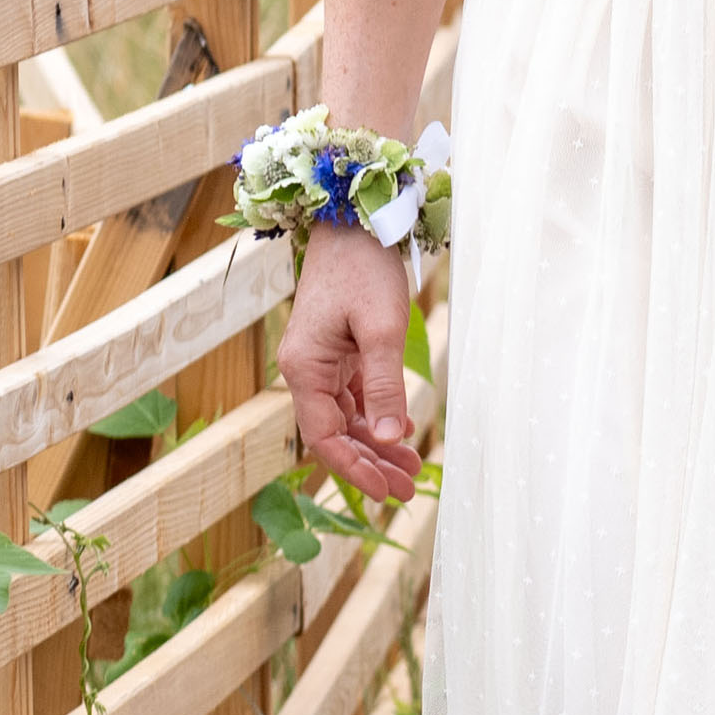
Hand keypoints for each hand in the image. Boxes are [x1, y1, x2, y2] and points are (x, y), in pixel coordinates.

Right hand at [284, 225, 422, 506]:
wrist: (355, 223)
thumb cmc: (364, 269)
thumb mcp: (382, 329)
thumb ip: (384, 385)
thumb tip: (390, 437)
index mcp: (305, 368)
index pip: (324, 436)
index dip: (354, 468)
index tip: (384, 491)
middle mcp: (305, 370)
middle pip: (335, 432)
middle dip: (369, 463)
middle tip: (405, 490)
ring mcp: (321, 362)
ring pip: (346, 417)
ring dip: (375, 444)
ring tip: (409, 471)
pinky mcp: (338, 352)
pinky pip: (354, 396)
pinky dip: (376, 417)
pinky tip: (401, 434)